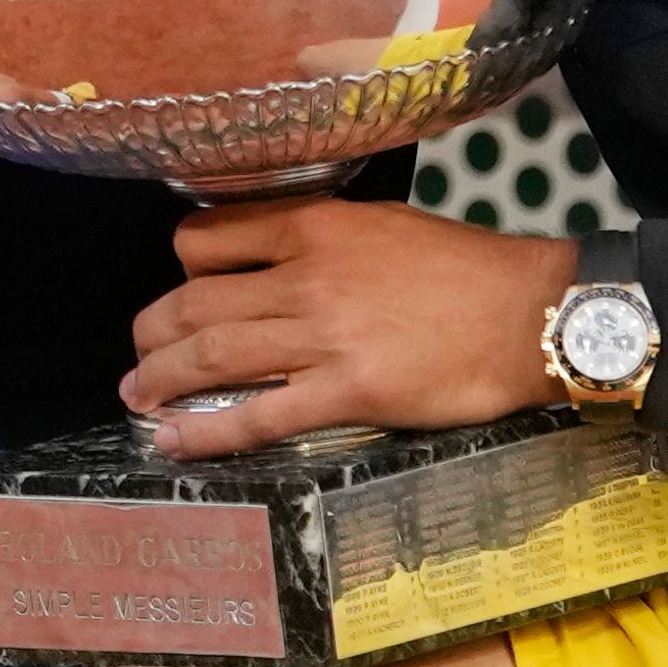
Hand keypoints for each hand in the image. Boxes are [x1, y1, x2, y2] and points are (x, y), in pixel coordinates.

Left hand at [119, 199, 577, 460]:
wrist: (530, 313)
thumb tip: (280, 258)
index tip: (178, 292)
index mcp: (314, 226)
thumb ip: (324, 238)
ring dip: (160, 379)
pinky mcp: (348, 392)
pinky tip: (173, 441)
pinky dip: (205, 431)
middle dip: (151, 333)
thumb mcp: (384, 224)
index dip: (179, 271)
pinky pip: (259, 415)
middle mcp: (305, 276)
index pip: (207, 240)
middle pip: (194, 302)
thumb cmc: (466, 269)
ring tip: (137, 396)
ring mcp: (324, 336)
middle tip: (137, 356)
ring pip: (211, 354)